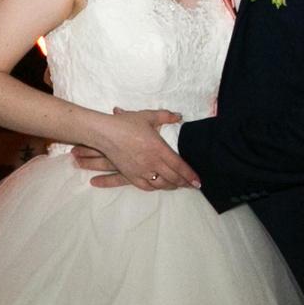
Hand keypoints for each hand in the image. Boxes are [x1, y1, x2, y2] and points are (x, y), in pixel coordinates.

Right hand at [77, 108, 199, 191]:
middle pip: (173, 178)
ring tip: (178, 186)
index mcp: (160, 149)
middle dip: (184, 183)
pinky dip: (156, 188)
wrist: (105, 133)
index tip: (198, 182)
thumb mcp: (148, 116)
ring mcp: (141, 171)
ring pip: (161, 184)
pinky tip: (160, 186)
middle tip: (191, 186)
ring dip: (172, 186)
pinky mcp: (131, 175)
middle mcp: (153, 163)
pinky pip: (147, 187)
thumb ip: (166, 116)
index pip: (180, 166)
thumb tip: (179, 116)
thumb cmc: (127, 124)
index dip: (191, 175)